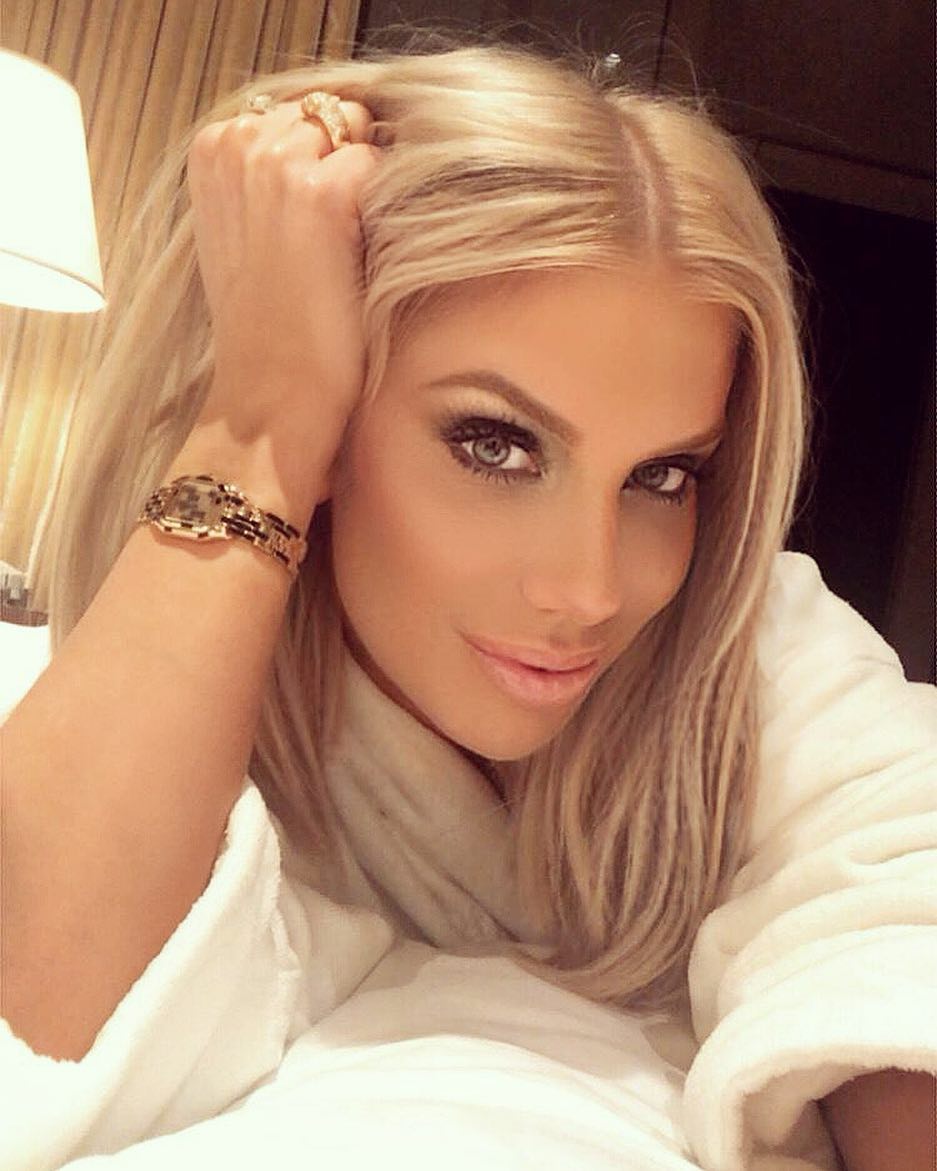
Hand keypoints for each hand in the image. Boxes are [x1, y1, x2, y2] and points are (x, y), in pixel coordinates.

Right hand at [184, 95, 380, 505]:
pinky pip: (380, 167)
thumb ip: (269, 178)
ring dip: (366, 183)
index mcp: (210, 148)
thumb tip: (334, 139)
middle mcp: (237, 143)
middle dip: (345, 164)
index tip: (316, 223)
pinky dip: (385, 208)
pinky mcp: (322, 195)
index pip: (293, 112)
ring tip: (348, 252)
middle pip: (327, 116)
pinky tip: (362, 260)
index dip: (319, 160)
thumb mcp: (244, 233)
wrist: (269, 395)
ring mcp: (277, 165)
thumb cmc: (266, 327)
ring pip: (355, 134)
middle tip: (336, 243)